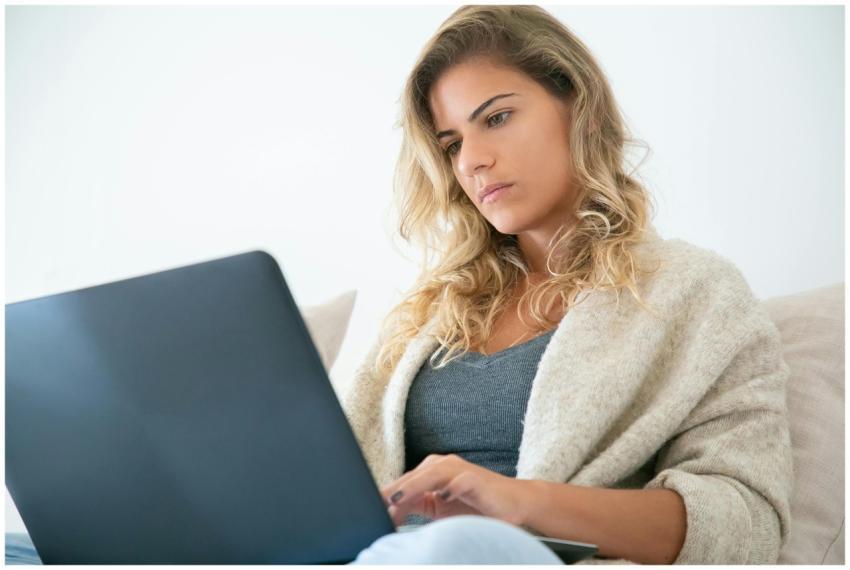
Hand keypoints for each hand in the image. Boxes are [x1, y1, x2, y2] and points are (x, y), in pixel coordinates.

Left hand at [379, 453, 529, 527]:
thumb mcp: (439, 507)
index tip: (370, 508)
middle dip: (395, 490)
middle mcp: (443, 466)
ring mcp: (460, 470)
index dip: (388, 495)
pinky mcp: (477, 479)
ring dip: (413, 485)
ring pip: (432, 473)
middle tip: (377, 503)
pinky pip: (461, 481)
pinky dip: (451, 487)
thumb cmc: (474, 504)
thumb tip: (389, 512)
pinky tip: (441, 496)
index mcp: (431, 471)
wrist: (512, 504)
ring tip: (397, 497)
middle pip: (414, 475)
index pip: (405, 482)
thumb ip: (415, 506)